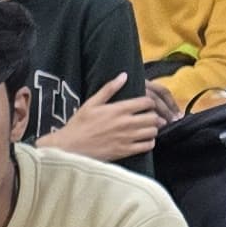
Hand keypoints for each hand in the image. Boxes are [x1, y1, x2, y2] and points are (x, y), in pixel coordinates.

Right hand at [43, 78, 164, 161]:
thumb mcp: (92, 103)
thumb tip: (123, 75)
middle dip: (154, 116)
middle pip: (152, 117)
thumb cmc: (80, 124)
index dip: (150, 102)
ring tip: (148, 128)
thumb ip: (109, 89)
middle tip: (150, 116)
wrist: (71, 148)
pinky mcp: (125, 151)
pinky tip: (144, 140)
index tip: (147, 104)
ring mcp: (126, 138)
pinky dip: (149, 142)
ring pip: (152, 132)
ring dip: (153, 129)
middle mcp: (125, 123)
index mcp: (118, 109)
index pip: (145, 102)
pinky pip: (146, 146)